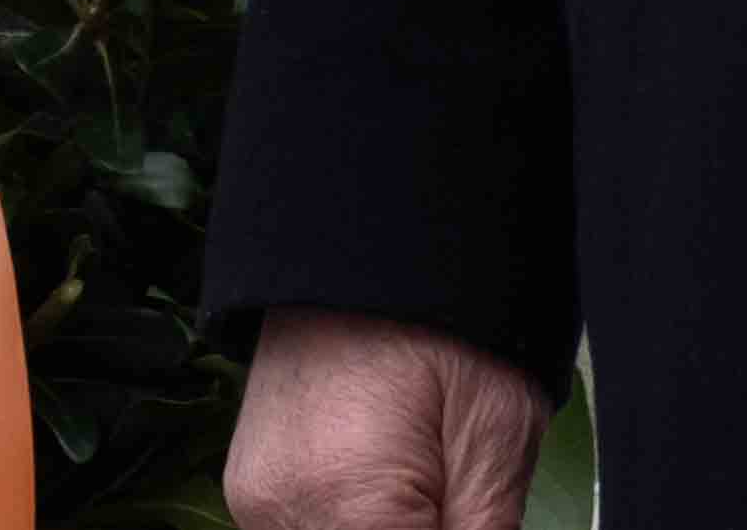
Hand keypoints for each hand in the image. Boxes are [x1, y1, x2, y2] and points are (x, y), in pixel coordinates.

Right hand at [227, 307, 552, 529]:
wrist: (367, 243)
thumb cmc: (443, 328)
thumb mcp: (497, 442)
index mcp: (348, 506)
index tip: (467, 516)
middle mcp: (280, 513)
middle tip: (449, 500)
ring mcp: (255, 502)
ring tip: (421, 492)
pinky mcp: (249, 489)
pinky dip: (349, 527)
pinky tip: (386, 494)